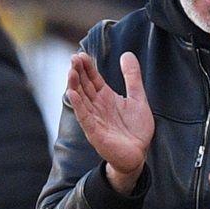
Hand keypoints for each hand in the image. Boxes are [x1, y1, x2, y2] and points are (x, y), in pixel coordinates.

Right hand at [67, 50, 153, 193]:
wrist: (138, 155)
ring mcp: (94, 119)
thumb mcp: (138, 98)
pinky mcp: (95, 132)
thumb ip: (133, 77)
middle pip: (84, 86)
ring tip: (71, 72)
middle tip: (74, 58)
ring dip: (74, 86)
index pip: (92, 78)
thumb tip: (127, 53)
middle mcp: (97, 106)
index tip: (81, 54)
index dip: (87, 67)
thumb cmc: (136, 129)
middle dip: (78, 72)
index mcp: (106, 97)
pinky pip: (84, 117)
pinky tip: (72, 94)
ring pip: (81, 99)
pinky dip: (78, 106)